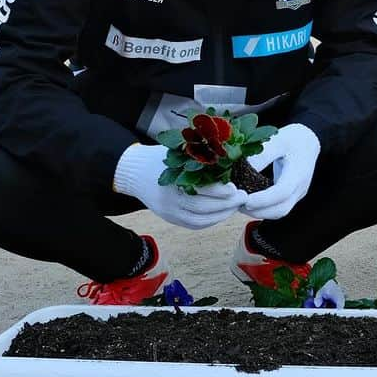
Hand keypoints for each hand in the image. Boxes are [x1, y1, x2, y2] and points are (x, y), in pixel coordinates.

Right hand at [113, 144, 245, 229]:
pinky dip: (210, 222)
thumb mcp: (179, 152)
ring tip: (235, 206)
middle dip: (227, 205)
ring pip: (199, 220)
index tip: (235, 188)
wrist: (134, 171)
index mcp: (173, 178)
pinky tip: (222, 214)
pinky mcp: (169, 217)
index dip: (221, 191)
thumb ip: (200, 157)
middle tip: (243, 198)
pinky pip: (192, 225)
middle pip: (202, 207)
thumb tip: (230, 159)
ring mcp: (168, 211)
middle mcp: (169, 198)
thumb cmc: (161, 157)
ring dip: (221, 215)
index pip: (201, 189)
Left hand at [242, 123, 320, 219]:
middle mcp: (300, 188)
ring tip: (241, 205)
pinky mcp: (293, 196)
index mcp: (298, 173)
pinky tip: (250, 202)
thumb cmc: (293, 139)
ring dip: (260, 212)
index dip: (263, 199)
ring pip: (280, 212)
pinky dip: (264, 209)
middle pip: (281, 209)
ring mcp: (297, 194)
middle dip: (258, 211)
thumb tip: (241, 170)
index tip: (244, 200)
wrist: (309, 141)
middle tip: (237, 205)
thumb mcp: (277, 140)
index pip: (282, 193)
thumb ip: (261, 155)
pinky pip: (279, 208)